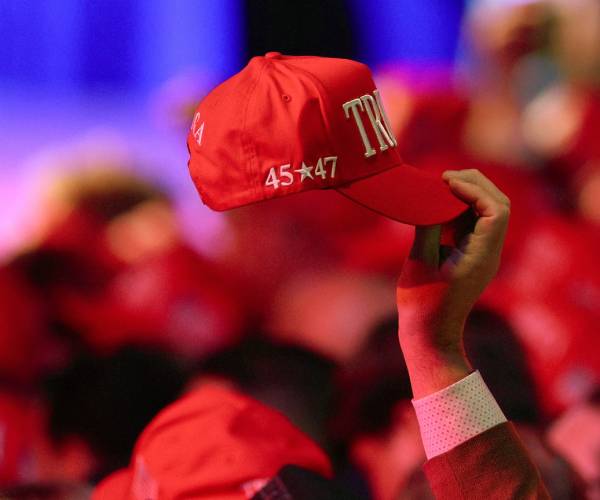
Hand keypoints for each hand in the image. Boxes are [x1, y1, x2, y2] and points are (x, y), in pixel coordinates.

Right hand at [397, 169, 509, 396]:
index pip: (495, 211)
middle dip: (475, 185)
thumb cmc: (421, 303)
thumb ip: (427, 227)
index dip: (474, 190)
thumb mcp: (420, 262)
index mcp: (482, 256)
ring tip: (440, 185)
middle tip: (444, 177)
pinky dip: (460, 207)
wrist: (429, 333)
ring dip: (468, 194)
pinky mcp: (471, 255)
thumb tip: (429, 199)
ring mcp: (482, 254)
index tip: (446, 183)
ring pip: (488, 211)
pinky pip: (474, 222)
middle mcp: (489, 253)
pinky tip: (439, 203)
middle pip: (498, 205)